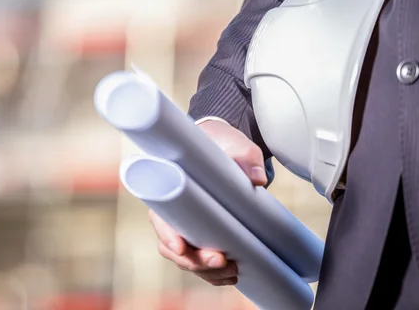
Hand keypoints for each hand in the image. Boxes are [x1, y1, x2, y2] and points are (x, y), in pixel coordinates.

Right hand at [149, 120, 267, 285]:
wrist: (227, 146)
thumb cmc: (224, 144)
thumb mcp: (236, 144)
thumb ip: (246, 157)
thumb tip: (257, 179)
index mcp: (171, 185)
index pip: (161, 218)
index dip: (168, 235)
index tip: (181, 247)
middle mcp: (175, 211)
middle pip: (174, 246)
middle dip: (195, 260)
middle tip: (220, 260)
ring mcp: (188, 225)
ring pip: (188, 259)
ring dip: (207, 271)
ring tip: (232, 271)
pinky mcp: (204, 234)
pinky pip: (202, 261)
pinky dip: (214, 273)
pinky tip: (232, 275)